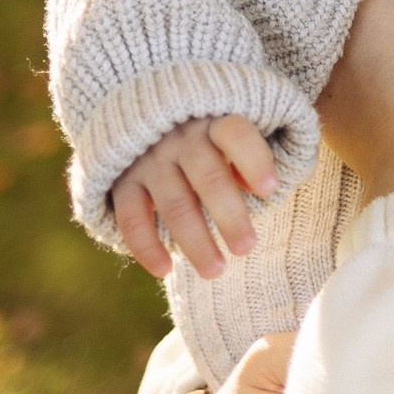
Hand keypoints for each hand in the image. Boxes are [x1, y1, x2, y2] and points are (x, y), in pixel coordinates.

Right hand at [109, 114, 280, 280]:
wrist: (139, 122)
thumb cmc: (204, 140)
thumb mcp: (226, 136)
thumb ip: (247, 157)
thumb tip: (264, 188)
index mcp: (212, 122)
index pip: (235, 134)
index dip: (254, 160)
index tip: (271, 189)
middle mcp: (179, 139)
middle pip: (208, 177)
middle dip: (229, 215)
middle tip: (247, 248)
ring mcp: (148, 161)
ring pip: (174, 204)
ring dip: (195, 241)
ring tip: (216, 271)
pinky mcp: (122, 182)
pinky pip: (132, 217)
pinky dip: (146, 246)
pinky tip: (164, 270)